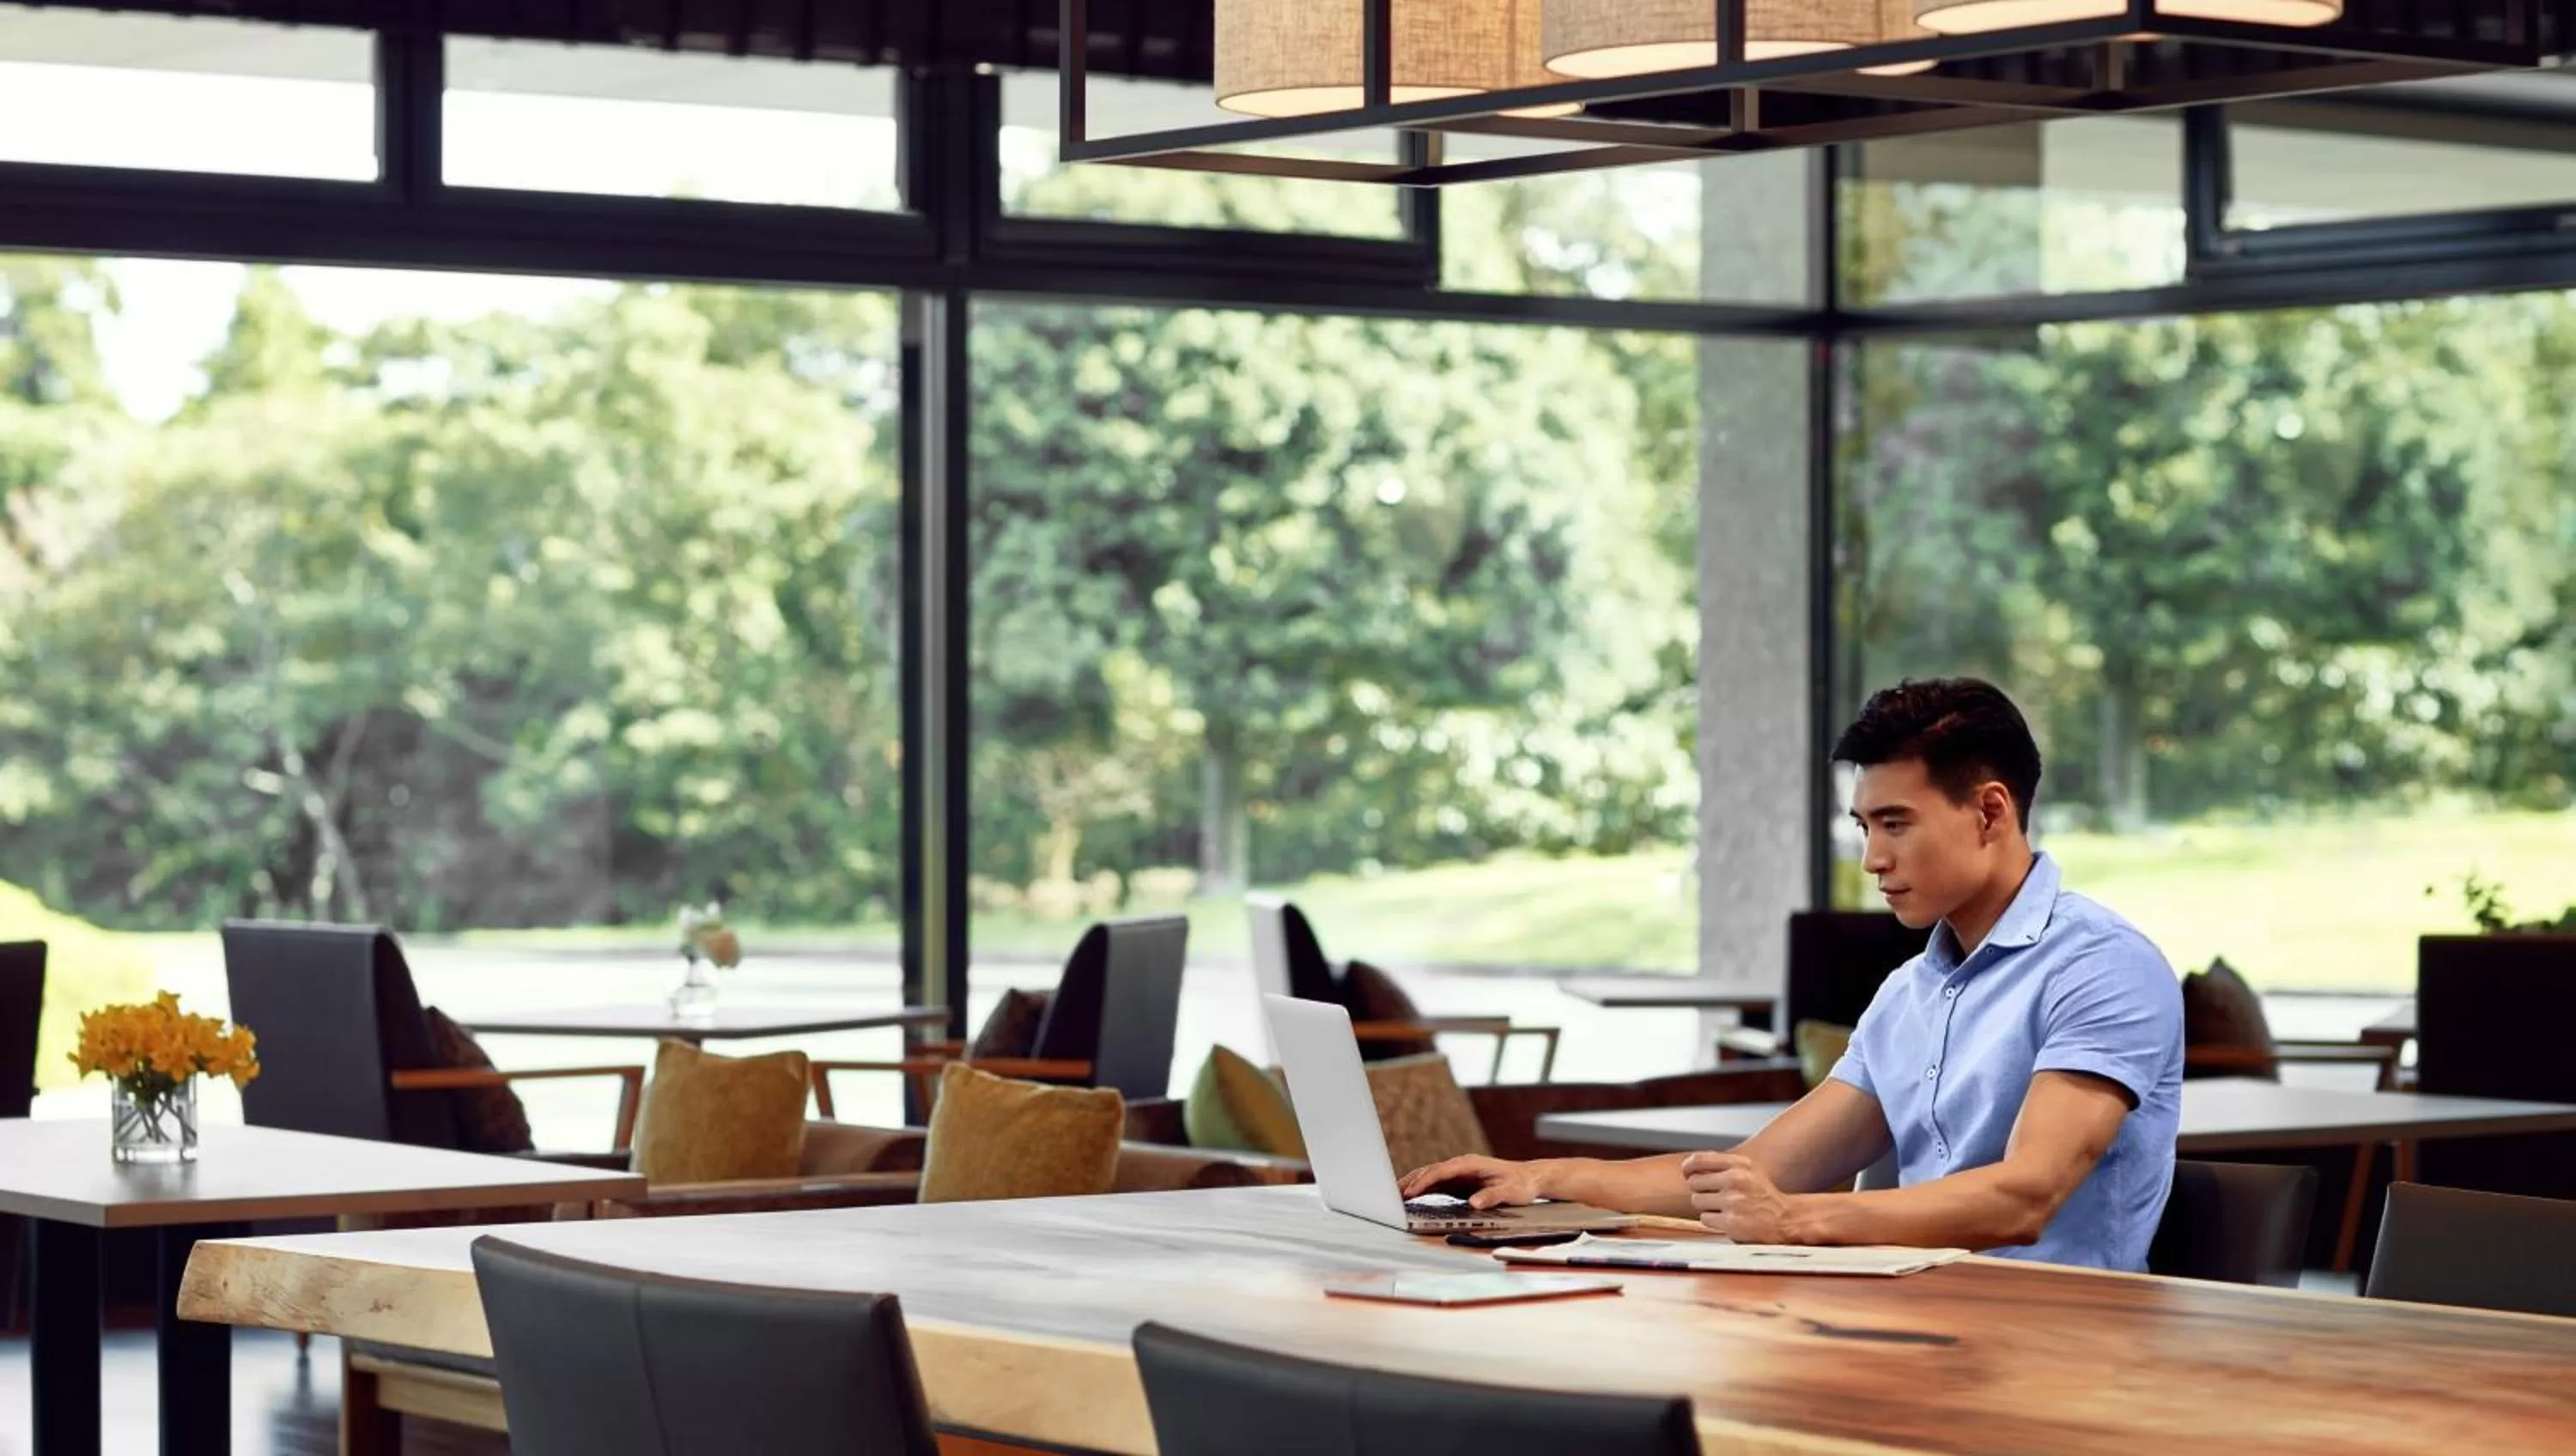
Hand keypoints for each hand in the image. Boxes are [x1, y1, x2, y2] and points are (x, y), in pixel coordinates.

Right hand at [1398, 1155, 1546, 1209]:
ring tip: (1394, 1197)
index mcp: (1471, 1164)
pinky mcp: (1459, 1182)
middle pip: (1430, 1171)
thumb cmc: (1521, 1185)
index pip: (1441, 1171)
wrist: (1530, 1178)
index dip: (1424, 1181)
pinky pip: (1435, 1184)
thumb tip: (1474, 1203)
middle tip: (1390, 1194)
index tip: (1410, 1192)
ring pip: (1429, 1176)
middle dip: (1410, 1182)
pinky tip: (1410, 1198)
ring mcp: (1458, 1173)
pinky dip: (1421, 1190)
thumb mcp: (1510, 1192)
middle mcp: (1461, 1166)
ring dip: (1412, 1185)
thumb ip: (1492, 1196)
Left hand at [1683, 1151, 1800, 1243]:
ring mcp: (1733, 1201)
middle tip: (1714, 1195)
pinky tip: (1727, 1219)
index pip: (1699, 1160)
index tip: (1687, 1173)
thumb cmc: (1764, 1195)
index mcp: (1740, 1164)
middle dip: (1701, 1190)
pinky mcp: (1731, 1222)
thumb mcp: (1749, 1170)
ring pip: (1697, 1201)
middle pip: (1694, 1182)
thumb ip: (1723, 1165)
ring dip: (1707, 1206)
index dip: (1688, 1167)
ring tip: (1723, 1208)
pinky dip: (1713, 1221)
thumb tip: (1691, 1164)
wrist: (1786, 1219)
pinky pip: (1705, 1218)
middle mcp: (1736, 1180)